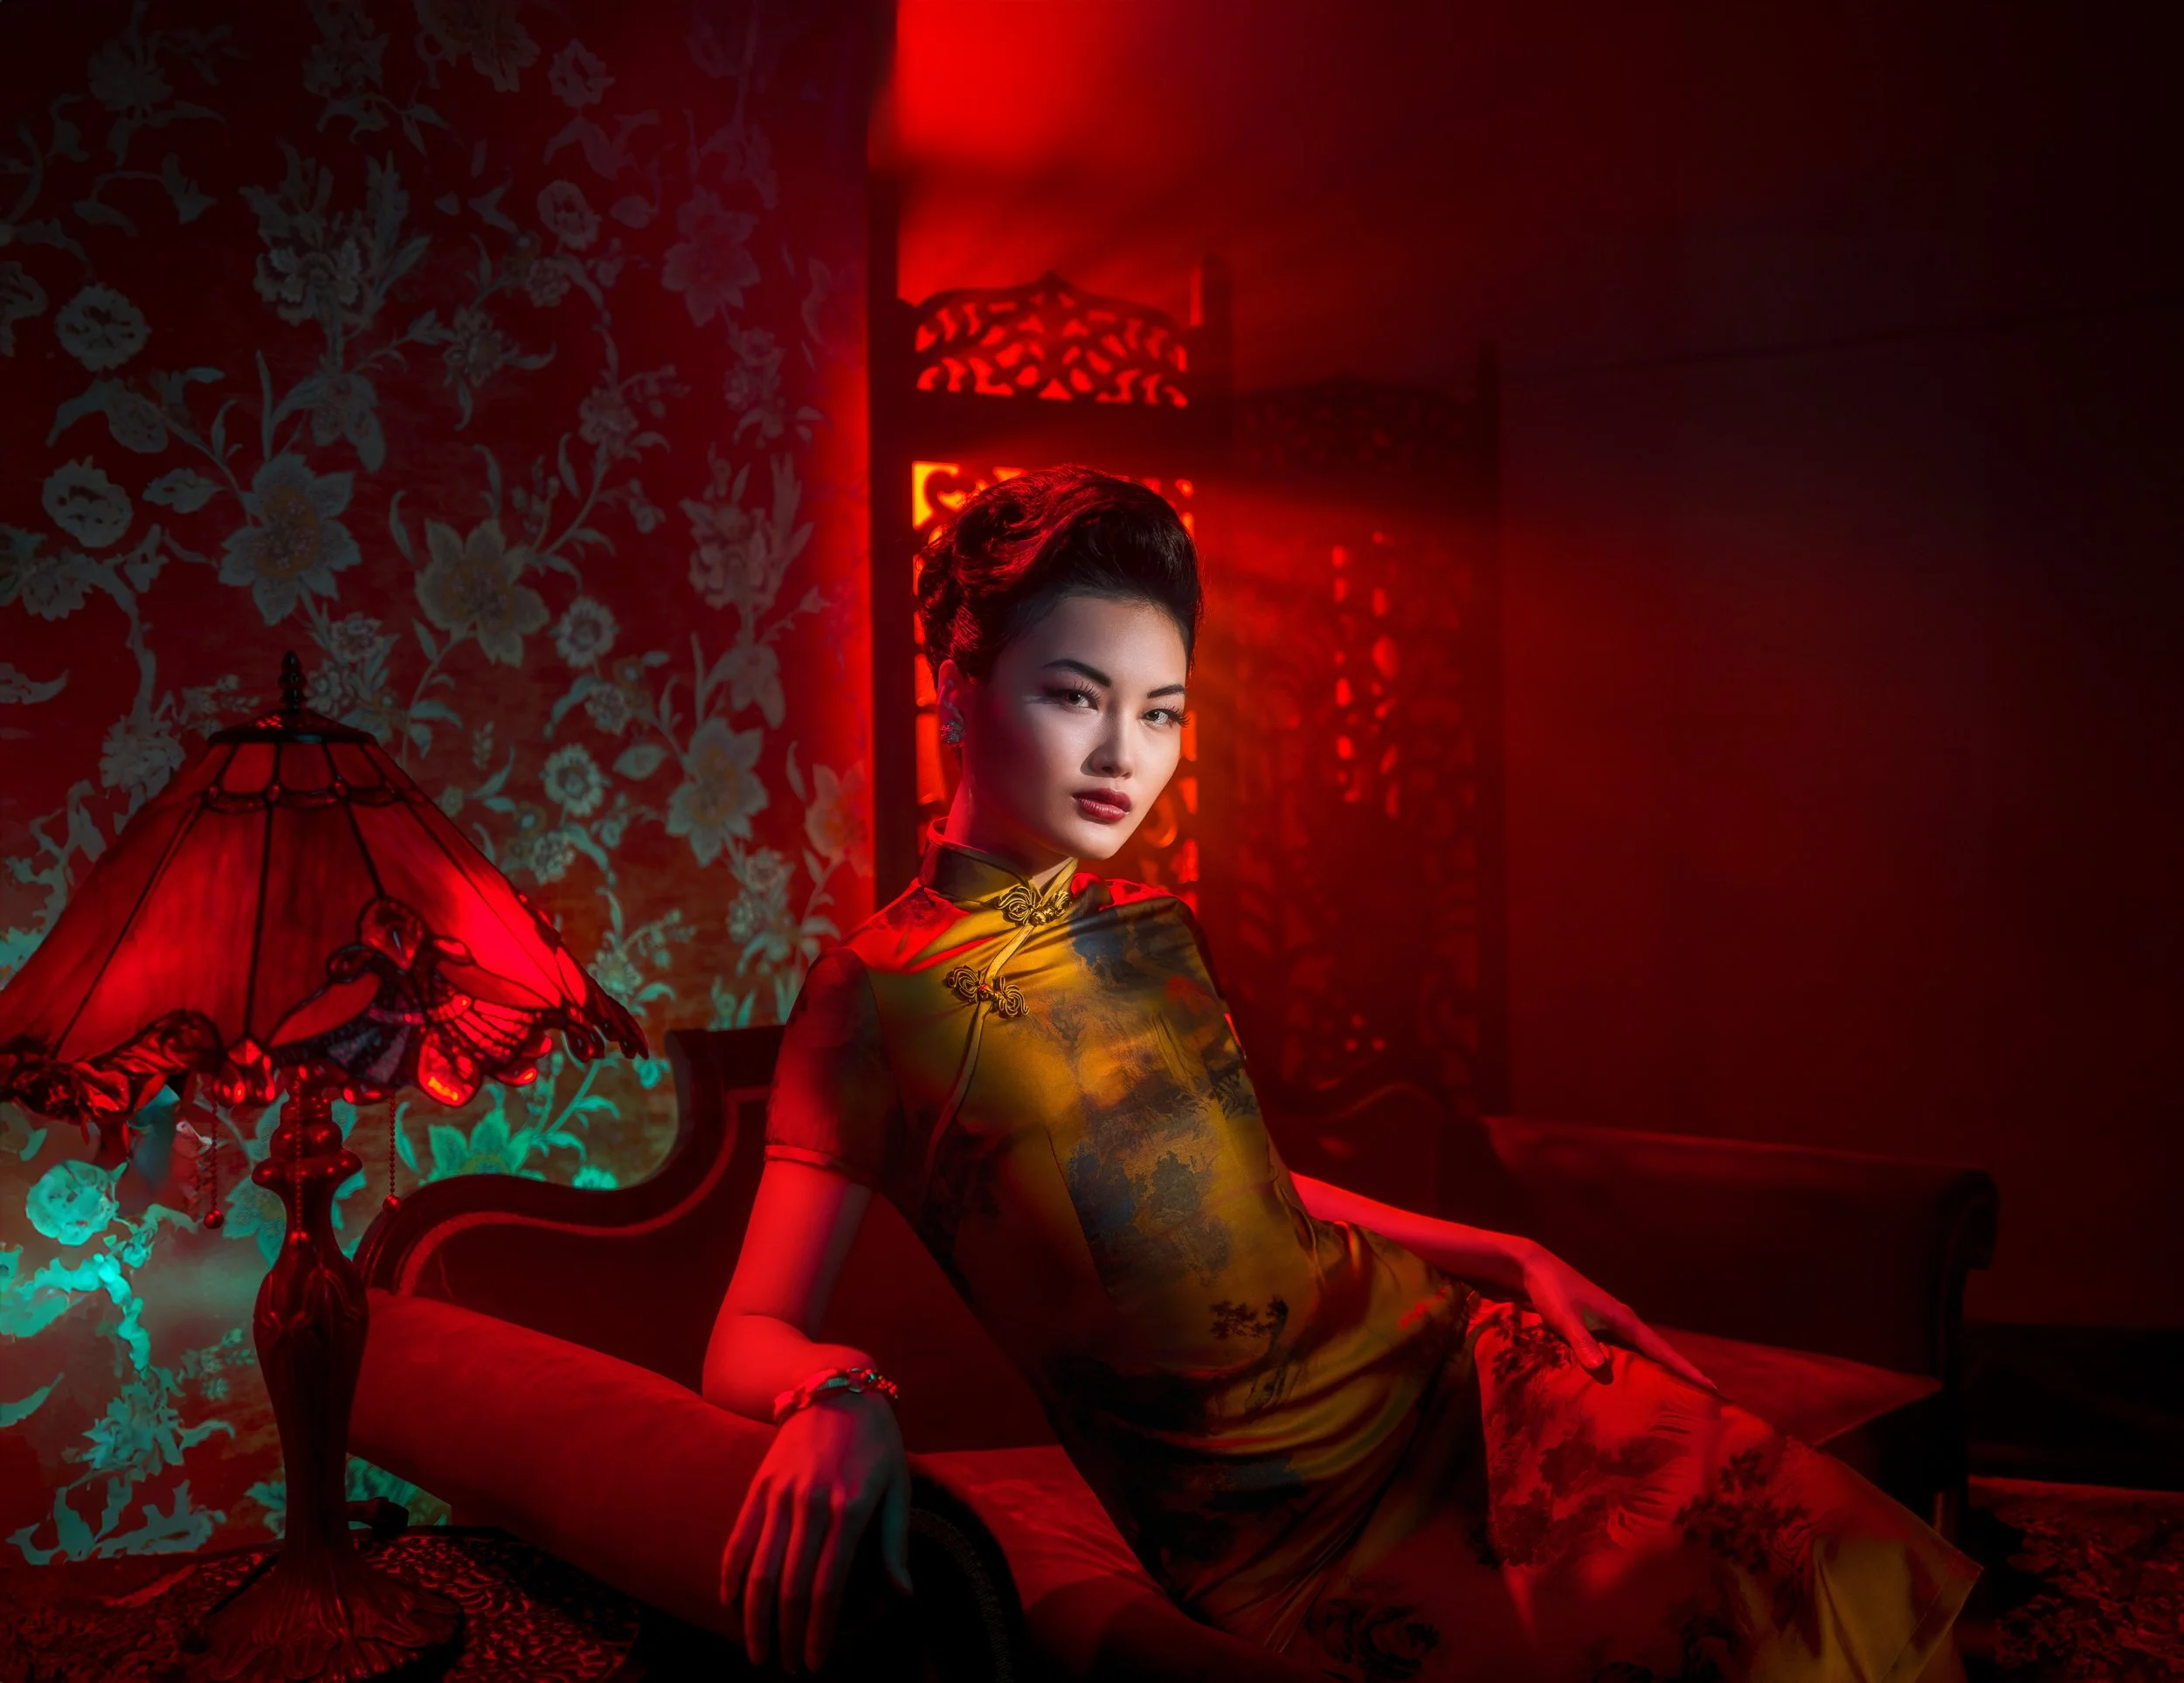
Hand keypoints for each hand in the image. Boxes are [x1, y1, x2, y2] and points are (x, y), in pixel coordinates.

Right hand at [720, 1389, 911, 1673]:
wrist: (836, 1384)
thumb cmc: (877, 1441)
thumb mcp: (898, 1486)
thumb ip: (894, 1542)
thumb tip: (902, 1595)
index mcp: (850, 1508)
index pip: (827, 1586)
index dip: (819, 1630)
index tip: (815, 1662)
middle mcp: (811, 1503)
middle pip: (790, 1586)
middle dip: (787, 1635)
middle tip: (786, 1667)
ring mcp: (780, 1493)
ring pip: (759, 1568)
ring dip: (754, 1617)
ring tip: (757, 1650)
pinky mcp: (759, 1484)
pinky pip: (738, 1536)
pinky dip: (730, 1573)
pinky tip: (728, 1603)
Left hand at [1516, 1244, 1717, 1392]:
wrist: (1534, 1268)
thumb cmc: (1551, 1291)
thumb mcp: (1565, 1318)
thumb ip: (1582, 1342)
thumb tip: (1602, 1369)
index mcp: (1623, 1319)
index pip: (1661, 1349)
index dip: (1685, 1368)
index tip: (1710, 1386)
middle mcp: (1623, 1320)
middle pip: (1658, 1351)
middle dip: (1680, 1371)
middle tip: (1704, 1396)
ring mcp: (1611, 1321)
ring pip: (1642, 1350)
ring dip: (1659, 1368)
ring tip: (1677, 1392)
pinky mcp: (1597, 1324)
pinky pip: (1625, 1349)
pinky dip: (1636, 1363)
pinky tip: (1634, 1378)